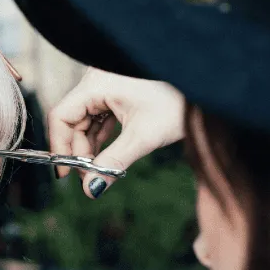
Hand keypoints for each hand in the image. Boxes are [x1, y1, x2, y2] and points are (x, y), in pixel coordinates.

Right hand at [48, 67, 184, 197]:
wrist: (208, 86)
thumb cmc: (179, 103)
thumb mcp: (143, 137)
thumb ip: (112, 163)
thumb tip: (90, 190)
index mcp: (97, 83)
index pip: (61, 116)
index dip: (60, 147)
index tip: (66, 175)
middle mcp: (97, 79)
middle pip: (72, 119)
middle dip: (78, 150)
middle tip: (89, 177)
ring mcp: (106, 84)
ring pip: (85, 120)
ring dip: (89, 146)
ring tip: (100, 169)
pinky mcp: (117, 91)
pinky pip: (98, 116)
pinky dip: (100, 136)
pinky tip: (107, 155)